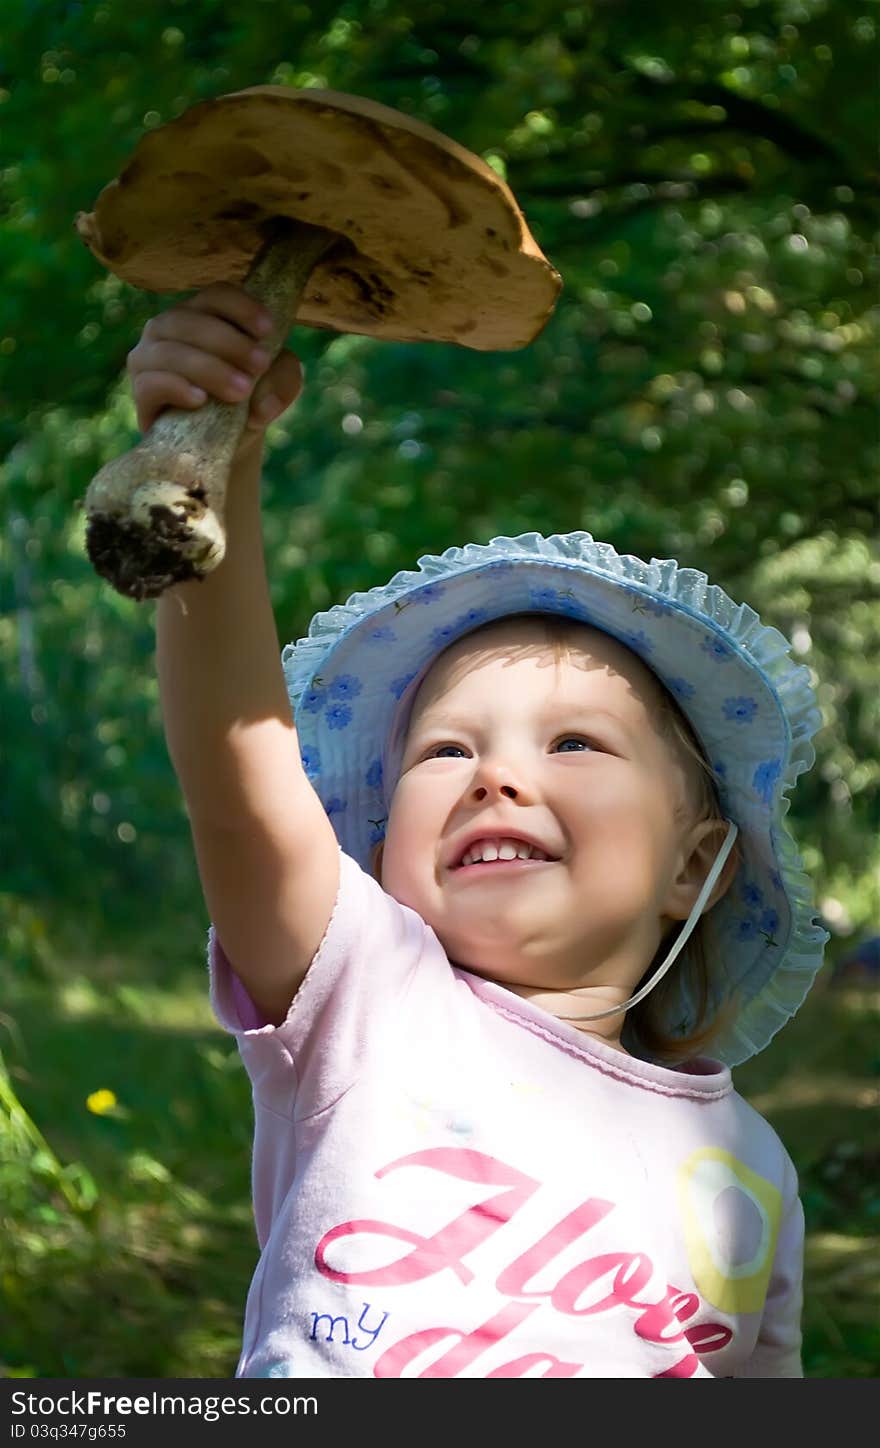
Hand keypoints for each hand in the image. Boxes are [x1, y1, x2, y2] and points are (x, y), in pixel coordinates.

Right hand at [127, 283, 303, 440]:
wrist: (219, 443)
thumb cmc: (246, 401)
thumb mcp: (275, 387)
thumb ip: (284, 379)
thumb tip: (264, 402)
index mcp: (203, 314)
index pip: (216, 295)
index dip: (241, 308)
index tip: (267, 330)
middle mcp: (170, 327)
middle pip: (192, 320)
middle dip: (229, 343)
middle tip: (258, 366)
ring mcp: (149, 357)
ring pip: (171, 351)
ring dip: (209, 369)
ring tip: (241, 392)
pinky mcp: (141, 391)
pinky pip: (151, 383)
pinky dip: (176, 388)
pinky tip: (200, 400)